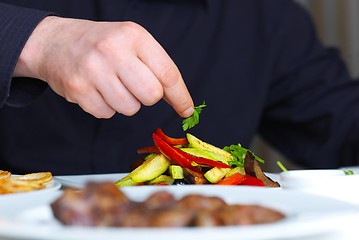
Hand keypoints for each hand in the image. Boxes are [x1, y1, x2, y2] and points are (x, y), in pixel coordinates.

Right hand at [14, 16, 193, 117]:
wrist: (56, 42)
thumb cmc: (102, 44)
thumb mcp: (132, 42)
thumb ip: (155, 66)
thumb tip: (179, 100)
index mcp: (133, 36)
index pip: (167, 73)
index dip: (180, 96)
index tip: (186, 110)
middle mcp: (113, 51)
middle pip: (151, 95)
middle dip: (147, 97)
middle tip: (134, 85)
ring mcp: (93, 70)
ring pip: (130, 108)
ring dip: (126, 102)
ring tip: (112, 84)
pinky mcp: (78, 89)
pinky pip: (107, 114)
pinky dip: (106, 106)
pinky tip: (97, 89)